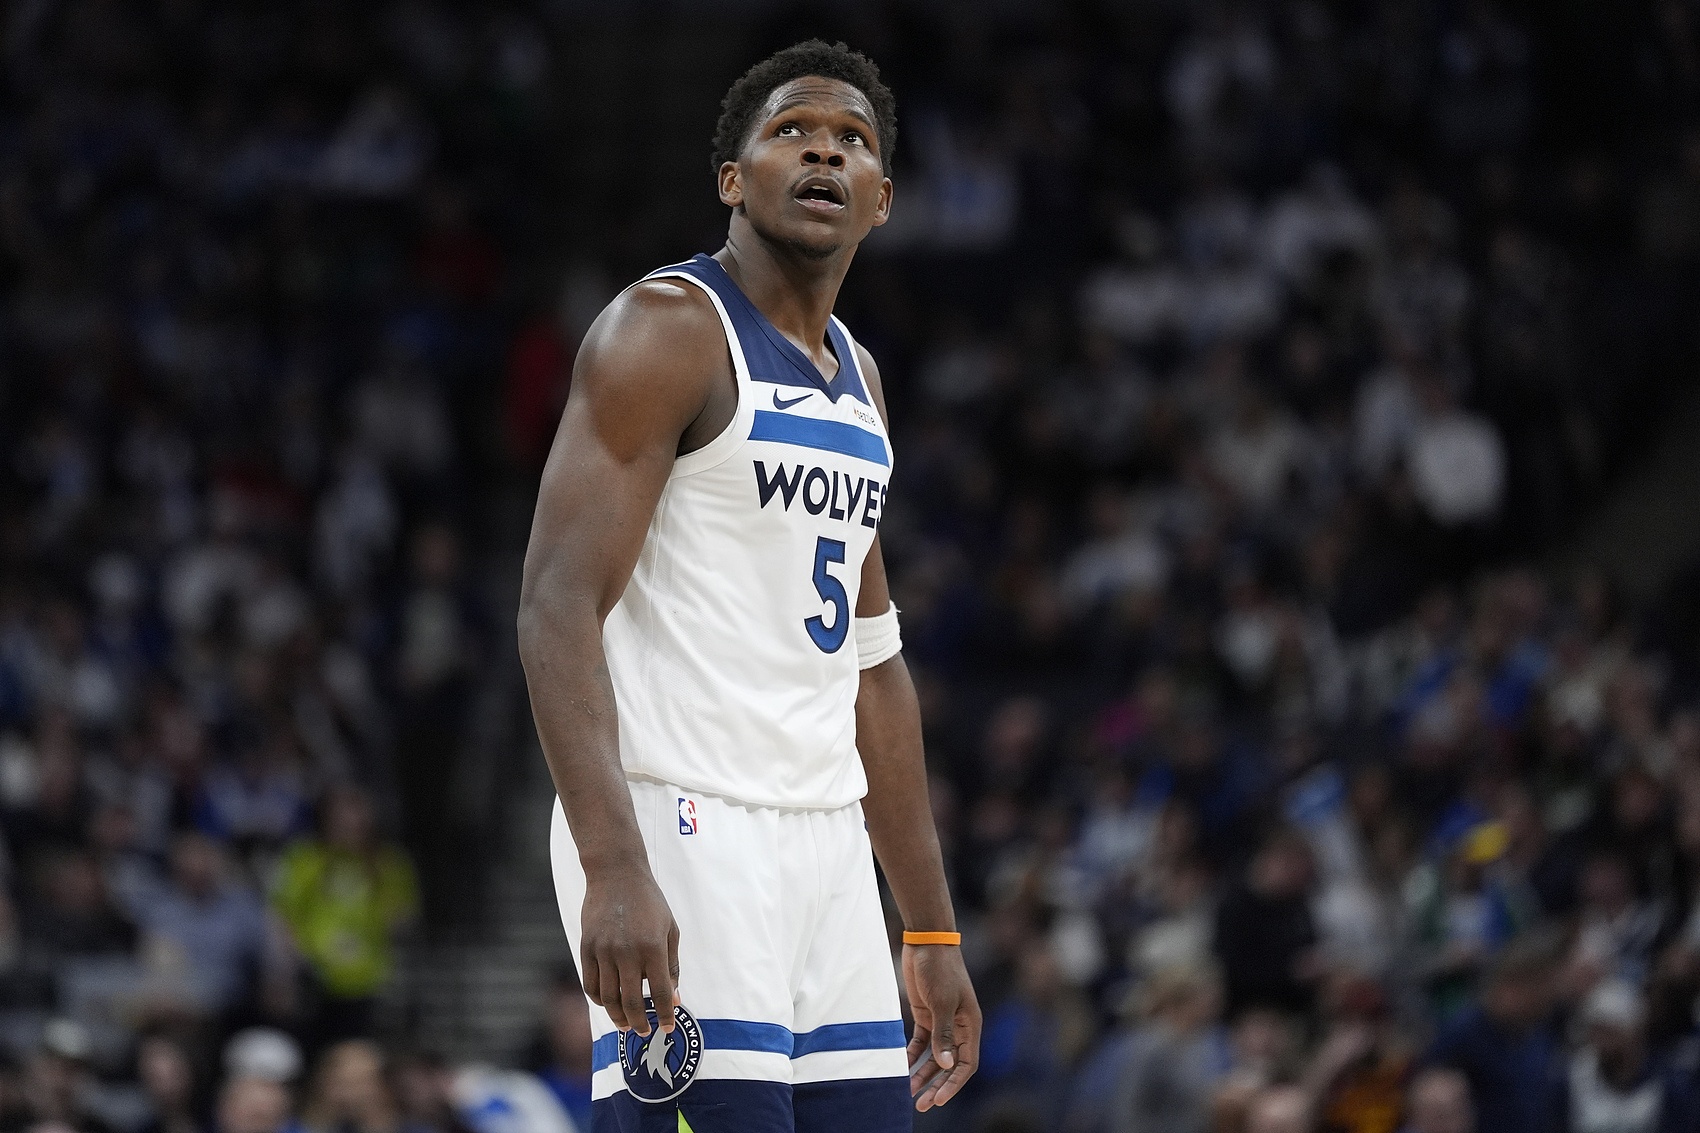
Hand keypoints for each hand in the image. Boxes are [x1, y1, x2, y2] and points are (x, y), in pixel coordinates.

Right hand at [580, 862, 679, 1036]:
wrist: (616, 874)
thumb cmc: (649, 902)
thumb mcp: (670, 929)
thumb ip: (671, 965)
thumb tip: (673, 997)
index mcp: (653, 947)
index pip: (659, 991)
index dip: (665, 1014)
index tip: (668, 1027)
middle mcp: (627, 952)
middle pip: (631, 1001)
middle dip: (639, 1023)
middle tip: (644, 1032)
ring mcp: (604, 951)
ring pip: (608, 998)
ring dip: (618, 1016)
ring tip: (626, 1024)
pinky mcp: (587, 948)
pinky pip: (591, 984)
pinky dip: (599, 999)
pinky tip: (609, 1003)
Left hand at [903, 943, 979, 1110]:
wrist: (926, 941)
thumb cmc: (940, 969)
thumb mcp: (942, 1003)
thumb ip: (943, 1035)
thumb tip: (947, 1066)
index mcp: (970, 1025)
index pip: (966, 1064)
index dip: (954, 1084)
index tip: (938, 1100)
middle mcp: (958, 1027)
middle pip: (950, 1065)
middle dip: (937, 1085)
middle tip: (921, 1105)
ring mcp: (941, 1021)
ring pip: (934, 1057)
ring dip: (923, 1074)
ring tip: (909, 1092)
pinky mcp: (925, 1014)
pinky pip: (920, 1043)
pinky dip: (913, 1055)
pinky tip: (902, 1066)